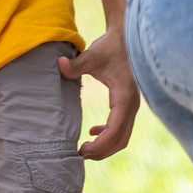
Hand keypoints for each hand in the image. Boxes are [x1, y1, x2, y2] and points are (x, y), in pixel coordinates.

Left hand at [59, 26, 138, 158]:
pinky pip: (121, 126)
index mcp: (125, 98)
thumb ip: (76, 63)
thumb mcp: (92, 55)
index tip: (82, 151)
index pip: (115, 130)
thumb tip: (60, 65)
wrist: (127, 37)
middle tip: (80, 155)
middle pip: (121, 139)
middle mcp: (132, 105)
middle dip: (102, 151)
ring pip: (123, 135)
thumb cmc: (110, 46)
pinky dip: (108, 134)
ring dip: (106, 145)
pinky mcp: (128, 103)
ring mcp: (132, 105)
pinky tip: (92, 131)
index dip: (100, 145)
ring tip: (85, 149)